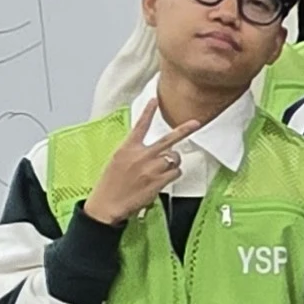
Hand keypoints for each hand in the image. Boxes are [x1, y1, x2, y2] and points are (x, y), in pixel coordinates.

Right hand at [86, 96, 203, 225]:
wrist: (107, 203)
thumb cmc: (110, 184)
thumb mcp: (117, 160)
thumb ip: (134, 151)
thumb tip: (150, 150)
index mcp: (128, 148)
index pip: (140, 126)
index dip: (148, 112)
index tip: (155, 100)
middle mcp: (142, 155)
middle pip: (168, 140)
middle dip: (184, 130)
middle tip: (196, 123)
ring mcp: (152, 168)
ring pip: (174, 159)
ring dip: (172, 163)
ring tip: (162, 169)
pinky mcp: (159, 181)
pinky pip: (176, 173)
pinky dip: (173, 174)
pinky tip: (163, 178)